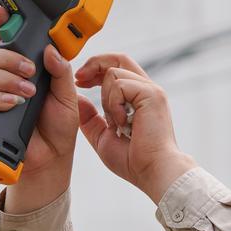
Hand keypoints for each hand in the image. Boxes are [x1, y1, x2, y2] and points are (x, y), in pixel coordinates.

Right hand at [0, 5, 79, 210]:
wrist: (52, 158)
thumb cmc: (58, 126)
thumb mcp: (67, 95)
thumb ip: (60, 71)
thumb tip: (49, 50)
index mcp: (26, 68)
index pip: (9, 40)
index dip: (2, 24)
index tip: (2, 13)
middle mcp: (8, 78)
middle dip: (11, 59)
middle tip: (30, 70)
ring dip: (8, 81)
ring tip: (27, 94)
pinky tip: (13, 103)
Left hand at [73, 53, 195, 202]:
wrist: (152, 172)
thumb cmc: (133, 161)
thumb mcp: (103, 137)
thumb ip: (90, 119)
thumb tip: (78, 99)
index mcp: (138, 97)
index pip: (117, 67)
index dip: (96, 69)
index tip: (80, 82)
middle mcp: (147, 89)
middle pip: (118, 58)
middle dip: (94, 64)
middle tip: (80, 80)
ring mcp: (151, 90)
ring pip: (113, 73)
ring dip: (105, 98)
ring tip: (115, 123)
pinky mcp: (151, 94)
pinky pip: (119, 85)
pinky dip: (113, 104)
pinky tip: (122, 123)